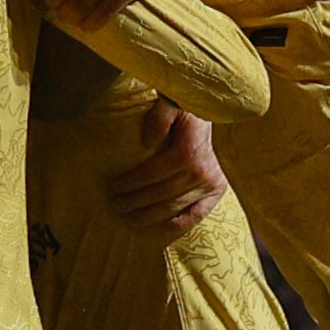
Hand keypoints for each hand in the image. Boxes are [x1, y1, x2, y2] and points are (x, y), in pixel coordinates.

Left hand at [104, 101, 227, 240]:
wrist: (213, 110)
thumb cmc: (187, 107)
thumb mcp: (172, 104)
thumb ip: (159, 117)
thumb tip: (148, 142)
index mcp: (187, 153)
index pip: (151, 174)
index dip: (130, 184)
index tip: (112, 188)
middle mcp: (200, 172)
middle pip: (159, 194)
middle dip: (133, 203)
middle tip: (114, 207)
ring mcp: (210, 183)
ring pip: (174, 206)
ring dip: (150, 216)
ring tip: (130, 220)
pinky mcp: (218, 189)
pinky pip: (199, 212)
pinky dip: (184, 221)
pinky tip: (166, 226)